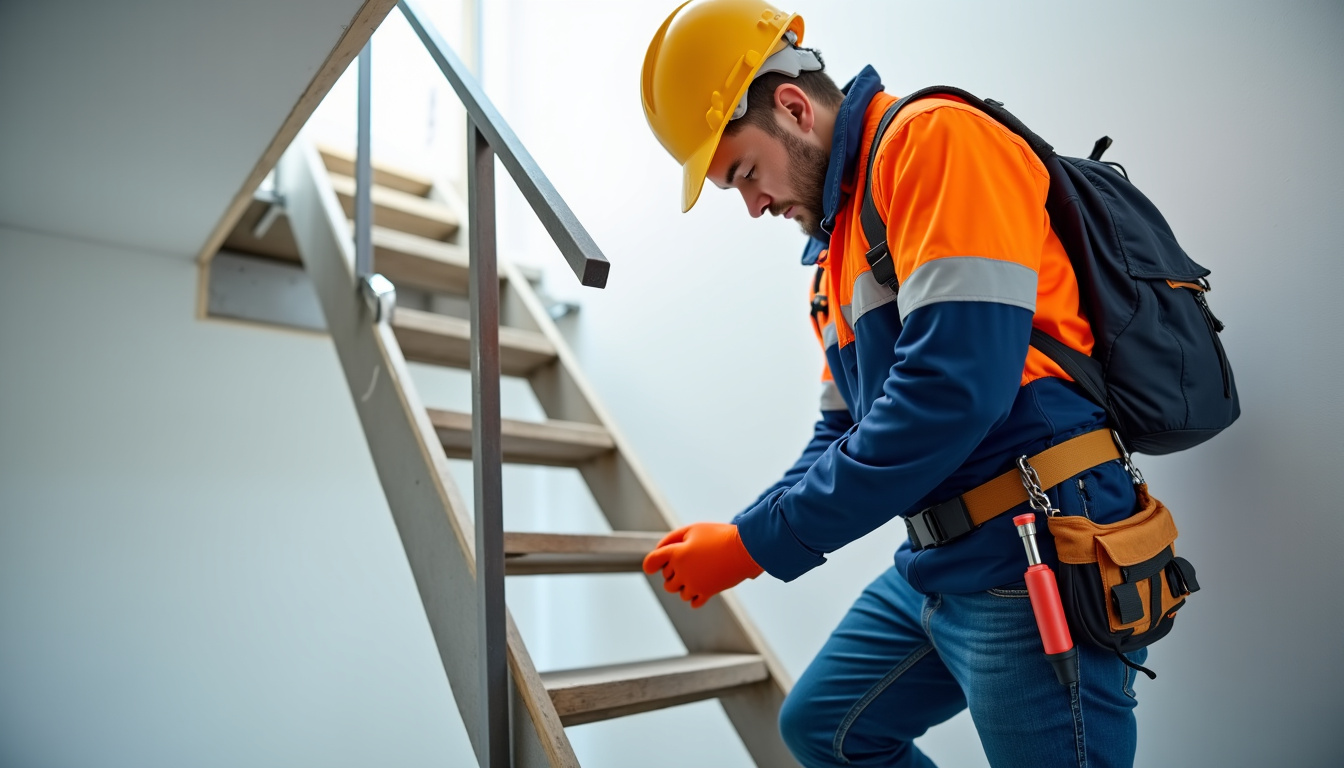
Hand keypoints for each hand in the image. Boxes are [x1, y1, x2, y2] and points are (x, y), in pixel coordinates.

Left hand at [642, 522, 763, 607]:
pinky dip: (694, 597)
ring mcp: (694, 584)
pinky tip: (701, 587)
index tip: (653, 567)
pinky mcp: (707, 593)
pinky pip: (693, 602)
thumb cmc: (718, 535)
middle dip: (673, 573)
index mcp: (676, 553)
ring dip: (684, 585)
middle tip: (689, 562)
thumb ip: (672, 539)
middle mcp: (682, 571)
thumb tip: (659, 550)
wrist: (745, 548)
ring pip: (679, 593)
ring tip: (698, 573)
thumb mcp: (693, 529)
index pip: (651, 562)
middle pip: (667, 580)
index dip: (650, 564)